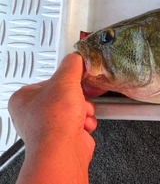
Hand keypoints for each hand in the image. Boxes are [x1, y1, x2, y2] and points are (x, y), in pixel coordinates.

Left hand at [8, 53, 96, 183]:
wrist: (63, 149)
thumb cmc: (54, 121)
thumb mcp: (65, 80)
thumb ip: (72, 65)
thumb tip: (77, 58)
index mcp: (24, 98)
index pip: (49, 80)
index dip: (66, 80)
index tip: (75, 78)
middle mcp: (33, 114)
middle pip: (66, 95)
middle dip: (79, 97)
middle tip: (79, 98)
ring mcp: (49, 127)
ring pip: (76, 108)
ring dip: (85, 109)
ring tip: (81, 114)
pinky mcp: (64, 137)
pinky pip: (81, 122)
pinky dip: (87, 122)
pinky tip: (83, 124)